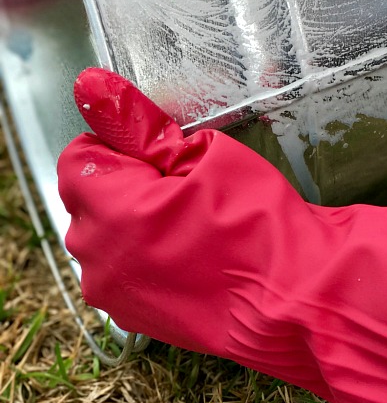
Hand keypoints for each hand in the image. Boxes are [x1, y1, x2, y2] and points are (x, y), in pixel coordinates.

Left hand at [57, 68, 317, 360]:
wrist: (293, 298)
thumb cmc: (258, 222)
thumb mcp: (204, 154)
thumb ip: (138, 123)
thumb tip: (90, 85)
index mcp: (110, 211)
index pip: (77, 158)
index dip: (119, 145)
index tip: (160, 151)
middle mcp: (97, 258)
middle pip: (87, 198)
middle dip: (125, 183)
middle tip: (184, 184)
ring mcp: (113, 294)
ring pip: (103, 235)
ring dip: (132, 221)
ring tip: (191, 221)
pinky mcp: (132, 317)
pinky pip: (120, 270)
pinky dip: (144, 255)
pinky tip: (191, 252)